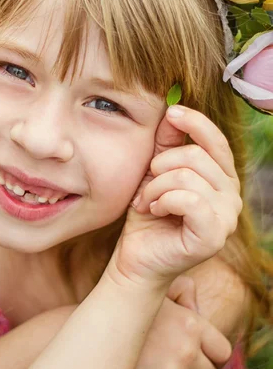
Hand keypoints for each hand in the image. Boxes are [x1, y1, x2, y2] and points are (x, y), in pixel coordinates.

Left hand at [109, 105, 241, 285]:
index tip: (171, 112)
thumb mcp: (154, 172)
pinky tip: (154, 211)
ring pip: (187, 176)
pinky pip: (187, 199)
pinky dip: (162, 201)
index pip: (215, 141)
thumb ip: (166, 143)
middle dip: (159, 167)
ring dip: (155, 187)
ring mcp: (227, 217)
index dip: (195, 121)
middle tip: (145, 187)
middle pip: (195, 155)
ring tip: (146, 202)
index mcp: (221, 178)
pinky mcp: (214, 235)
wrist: (136, 257)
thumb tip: (171, 110)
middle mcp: (231, 196)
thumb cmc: (147, 215)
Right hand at [123, 276, 231, 368]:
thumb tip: (193, 301)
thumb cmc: (125, 311)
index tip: (194, 355)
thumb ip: (181, 292)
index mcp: (190, 323)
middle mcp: (184, 350)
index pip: (222, 353)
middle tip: (169, 364)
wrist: (91, 332)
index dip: (209, 356)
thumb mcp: (155, 293)